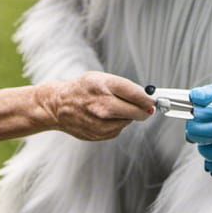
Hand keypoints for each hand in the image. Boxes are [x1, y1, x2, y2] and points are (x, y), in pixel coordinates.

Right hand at [40, 72, 154, 140]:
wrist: (58, 106)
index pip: (136, 94)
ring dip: (128, 117)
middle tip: (147, 109)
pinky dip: (117, 124)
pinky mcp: (98, 134)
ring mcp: (99, 122)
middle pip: (136, 111)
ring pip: (128, 122)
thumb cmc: (82, 89)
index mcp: (103, 85)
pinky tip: (105, 118)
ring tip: (114, 109)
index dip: (148, 99)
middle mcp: (101, 105)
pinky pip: (117, 130)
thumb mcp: (101, 78)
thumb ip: (124, 87)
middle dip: (144, 110)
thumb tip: (146, 98)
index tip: (154, 101)